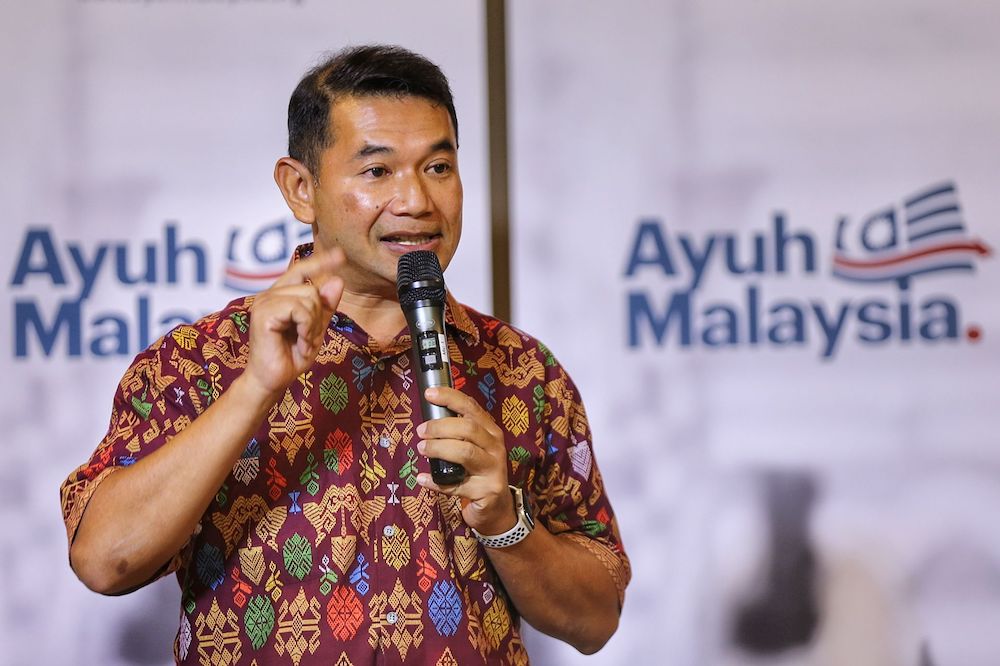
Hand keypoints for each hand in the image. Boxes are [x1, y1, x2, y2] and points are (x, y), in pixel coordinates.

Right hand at [242, 247, 345, 399]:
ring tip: (304, 342)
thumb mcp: (316, 329)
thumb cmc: (291, 356)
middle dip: (319, 316)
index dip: (321, 262)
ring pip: (308, 297)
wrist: (273, 381)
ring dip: (313, 325)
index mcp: (280, 295)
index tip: (340, 254)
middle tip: (309, 338)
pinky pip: (299, 309)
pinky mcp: (263, 313)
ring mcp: (264, 302)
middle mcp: (270, 294)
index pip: (302, 270)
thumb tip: (337, 280)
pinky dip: (306, 328)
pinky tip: (300, 343)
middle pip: (311, 288)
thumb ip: (326, 307)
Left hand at [416, 386, 515, 534]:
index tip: (429, 394)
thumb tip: (426, 420)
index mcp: (491, 432)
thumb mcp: (474, 449)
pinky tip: (422, 478)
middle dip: (440, 427)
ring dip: (439, 449)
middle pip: (468, 429)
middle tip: (420, 431)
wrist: (496, 508)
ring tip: (422, 449)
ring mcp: (493, 470)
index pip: (472, 408)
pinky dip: (435, 482)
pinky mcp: (486, 491)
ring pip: (465, 453)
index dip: (450, 398)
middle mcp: (496, 448)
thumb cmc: (478, 472)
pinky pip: (456, 485)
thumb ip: (457, 434)